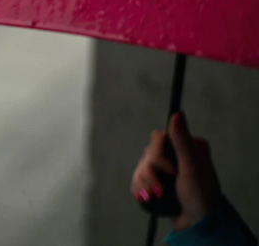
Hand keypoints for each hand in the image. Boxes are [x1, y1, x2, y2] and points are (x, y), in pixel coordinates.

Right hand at [131, 112, 221, 231]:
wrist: (196, 223)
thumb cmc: (200, 197)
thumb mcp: (192, 169)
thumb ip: (182, 142)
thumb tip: (177, 113)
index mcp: (188, 146)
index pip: (158, 138)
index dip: (158, 155)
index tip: (170, 170)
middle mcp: (175, 154)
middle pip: (147, 154)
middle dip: (151, 173)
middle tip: (162, 188)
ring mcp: (165, 168)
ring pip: (140, 166)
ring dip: (145, 183)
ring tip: (155, 196)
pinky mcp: (157, 180)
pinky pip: (138, 178)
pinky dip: (140, 188)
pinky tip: (147, 197)